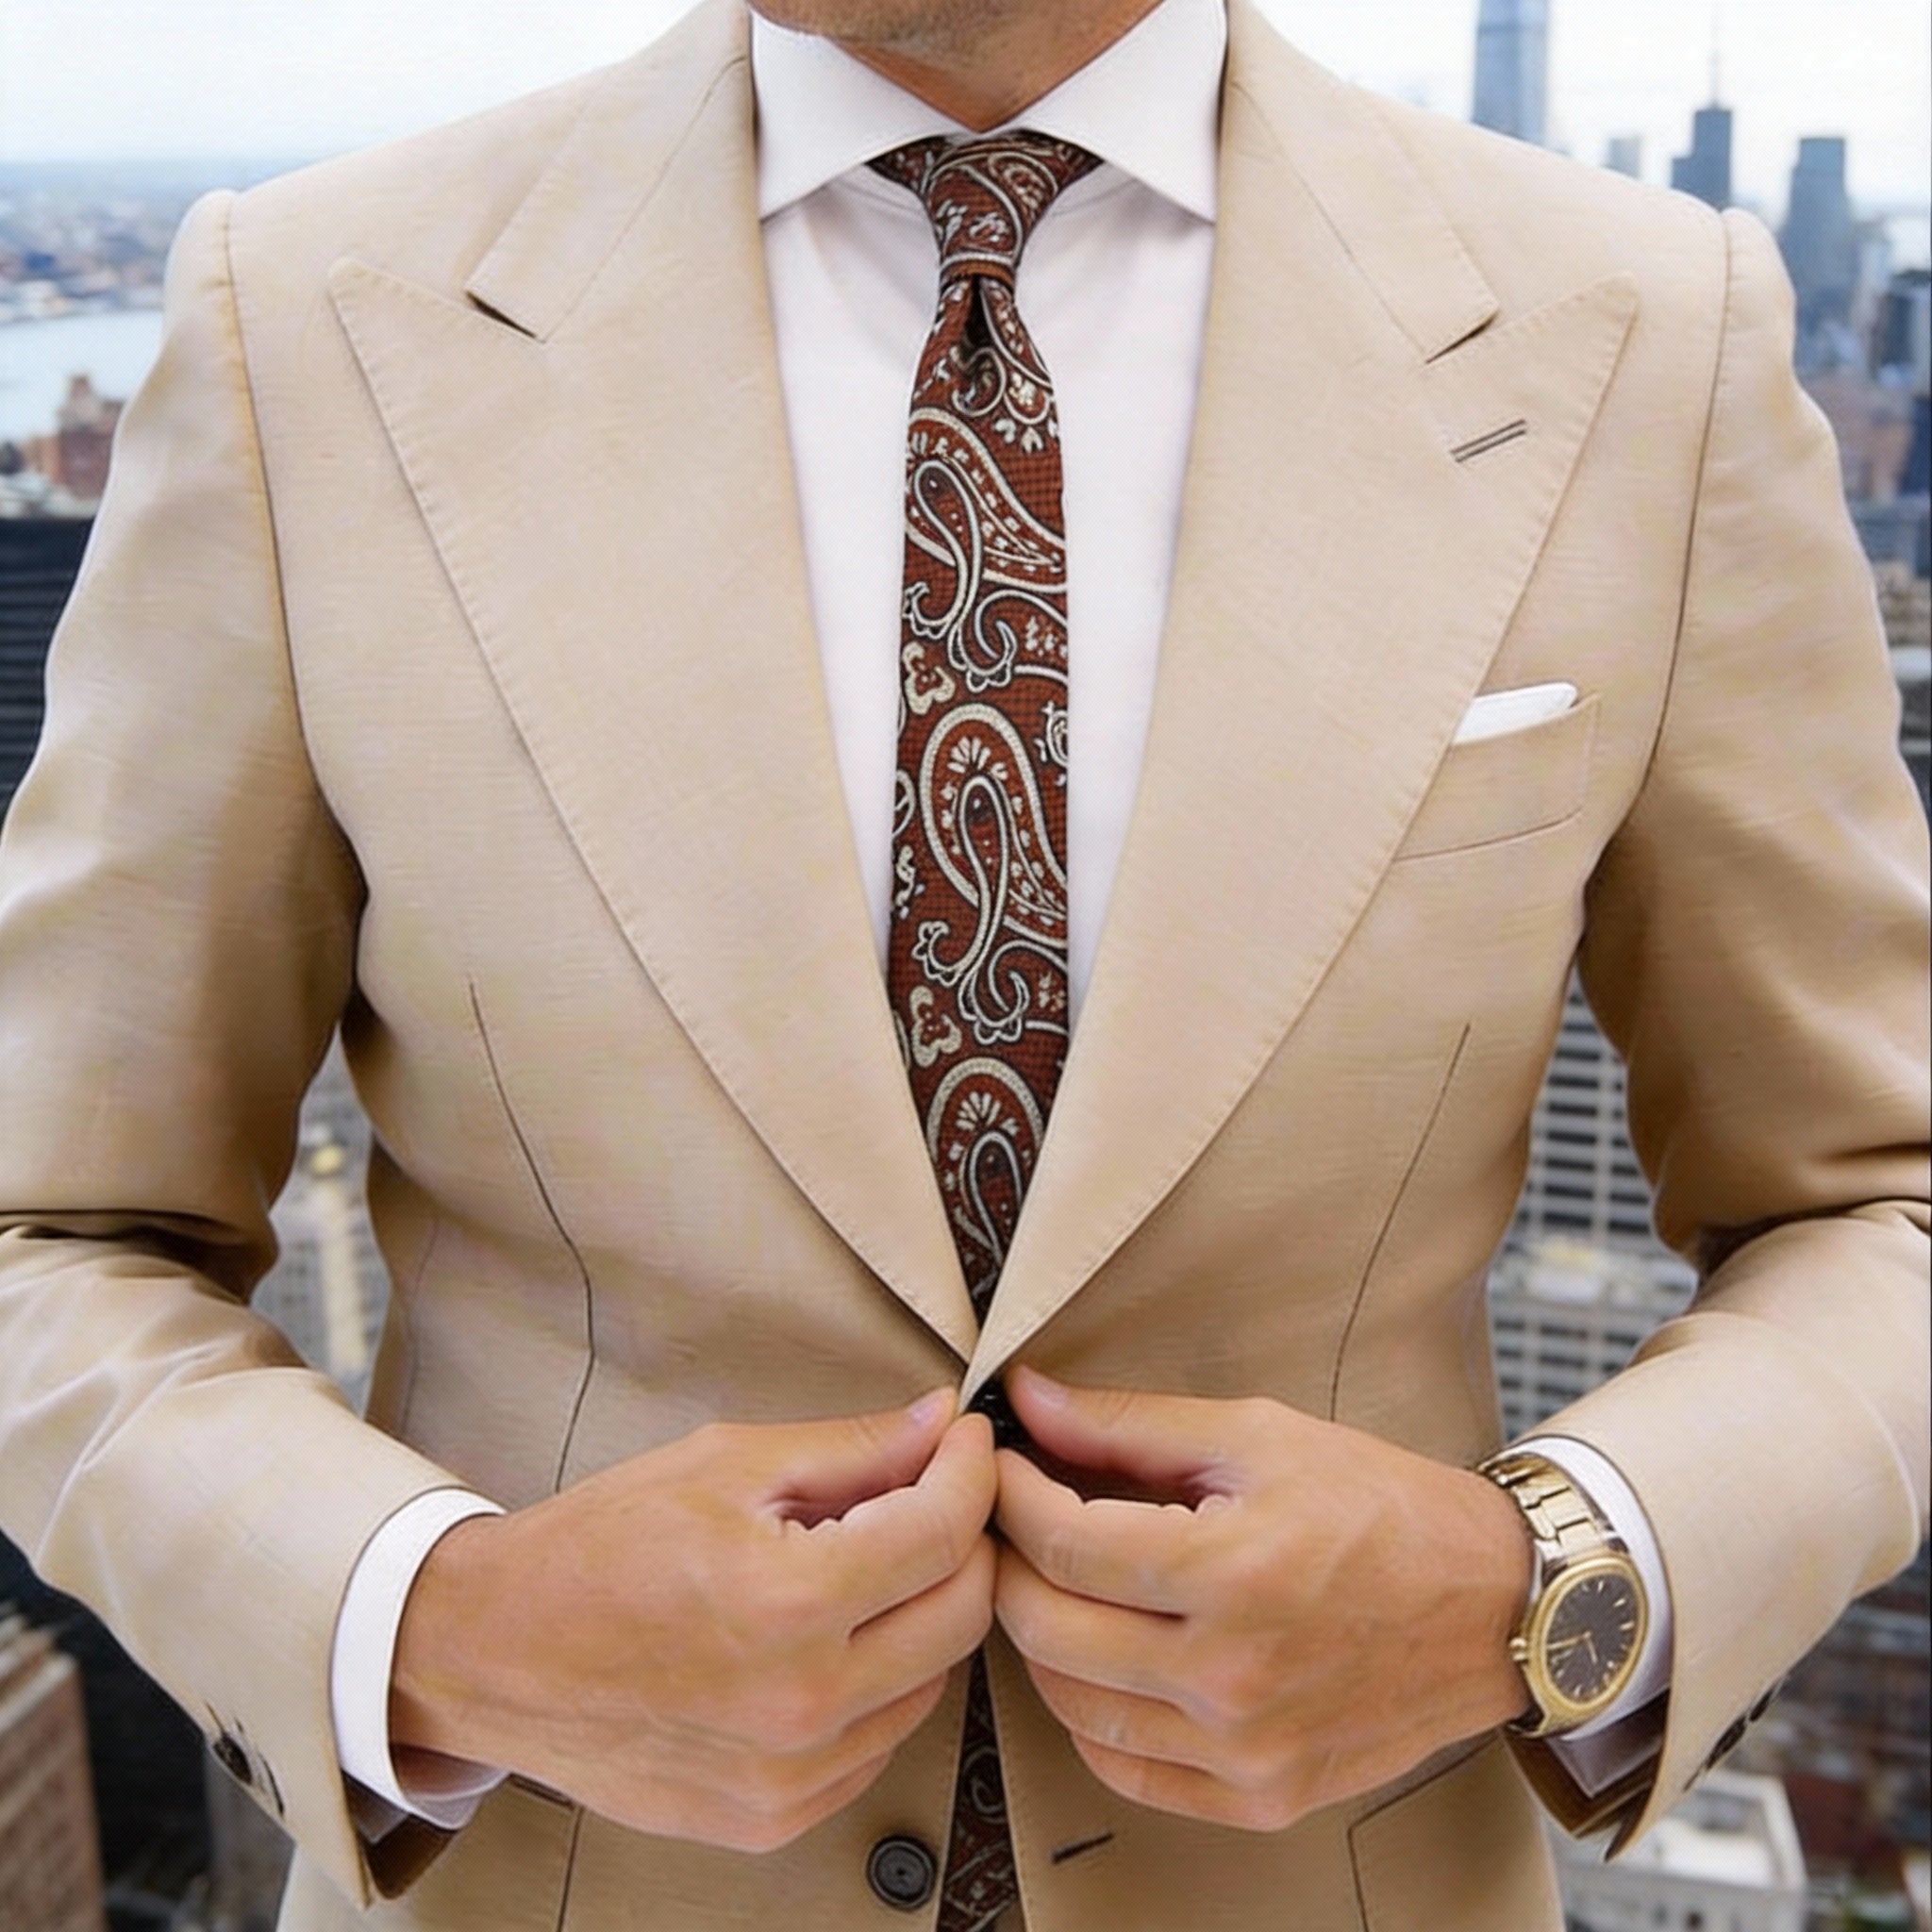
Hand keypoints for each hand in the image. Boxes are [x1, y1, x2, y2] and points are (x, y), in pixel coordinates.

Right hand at [390, 1392, 996, 1850]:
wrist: (494, 1653)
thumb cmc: (597, 1548)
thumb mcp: (725, 1464)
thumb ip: (851, 1448)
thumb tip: (939, 1424)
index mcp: (787, 1602)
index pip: (944, 1532)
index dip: (971, 1471)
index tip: (965, 1441)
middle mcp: (801, 1703)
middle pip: (962, 1613)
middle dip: (965, 1538)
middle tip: (933, 1492)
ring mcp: (791, 1776)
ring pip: (933, 1681)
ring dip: (924, 1611)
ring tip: (869, 1563)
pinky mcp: (774, 1818)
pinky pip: (880, 1741)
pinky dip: (881, 1682)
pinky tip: (833, 1636)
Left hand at [992, 1368, 1532, 1832]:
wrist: (1494, 1604)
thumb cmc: (1380, 1506)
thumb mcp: (1257, 1436)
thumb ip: (1129, 1425)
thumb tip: (1028, 1400)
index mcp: (1232, 1574)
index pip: (1063, 1543)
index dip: (1010, 1495)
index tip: (1000, 1464)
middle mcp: (1232, 1677)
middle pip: (1048, 1629)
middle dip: (1009, 1562)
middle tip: (1010, 1519)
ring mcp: (1246, 1750)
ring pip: (1072, 1707)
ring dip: (1041, 1638)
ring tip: (1053, 1581)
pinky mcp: (1262, 1797)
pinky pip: (1126, 1772)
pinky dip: (1090, 1716)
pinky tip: (1100, 1659)